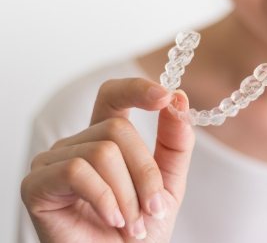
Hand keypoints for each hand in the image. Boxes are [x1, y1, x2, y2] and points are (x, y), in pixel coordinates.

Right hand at [21, 78, 194, 241]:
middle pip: (118, 129)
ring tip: (132, 224)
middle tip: (154, 209)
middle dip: (145, 173)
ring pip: (102, 152)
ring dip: (128, 195)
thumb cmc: (139, 228)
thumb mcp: (168, 183)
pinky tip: (112, 219)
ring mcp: (54, 161)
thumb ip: (174, 143)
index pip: (114, 96)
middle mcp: (78, 143)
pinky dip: (104, 198)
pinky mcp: (37, 184)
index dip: (136, 88)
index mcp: (107, 139)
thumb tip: (178, 98)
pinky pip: (77, 171)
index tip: (165, 97)